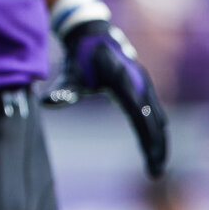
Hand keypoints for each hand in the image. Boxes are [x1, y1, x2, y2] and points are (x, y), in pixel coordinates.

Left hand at [56, 15, 169, 176]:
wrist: (94, 35)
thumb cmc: (81, 58)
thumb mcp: (71, 74)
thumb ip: (63, 90)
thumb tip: (47, 102)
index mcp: (126, 82)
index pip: (141, 117)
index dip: (147, 141)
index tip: (150, 162)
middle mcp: (141, 84)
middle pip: (156, 122)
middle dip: (157, 148)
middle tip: (155, 174)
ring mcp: (146, 86)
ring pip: (159, 119)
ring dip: (160, 142)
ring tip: (156, 167)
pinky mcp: (146, 89)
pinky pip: (156, 114)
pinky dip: (158, 132)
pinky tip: (155, 149)